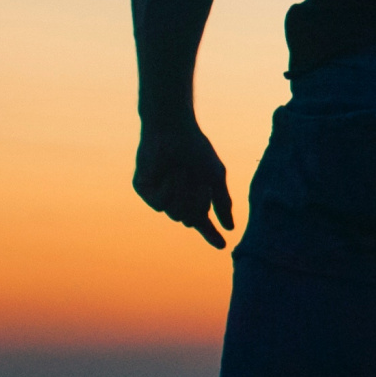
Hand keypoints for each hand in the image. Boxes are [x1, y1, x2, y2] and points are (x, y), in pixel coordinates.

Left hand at [134, 119, 236, 247]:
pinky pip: (160, 204)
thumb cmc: (196, 150)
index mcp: (193, 197)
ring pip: (175, 213)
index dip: (212, 235)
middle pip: (190, 219)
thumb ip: (223, 202)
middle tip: (198, 180)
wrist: (172, 130)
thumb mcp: (216, 177)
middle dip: (198, 201)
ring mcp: (159, 195)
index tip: (222, 246)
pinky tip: (169, 174)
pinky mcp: (144, 189)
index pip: (203, 222)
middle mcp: (176, 199)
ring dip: (183, 193)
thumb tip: (231, 228)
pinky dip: (169, 190)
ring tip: (183, 171)